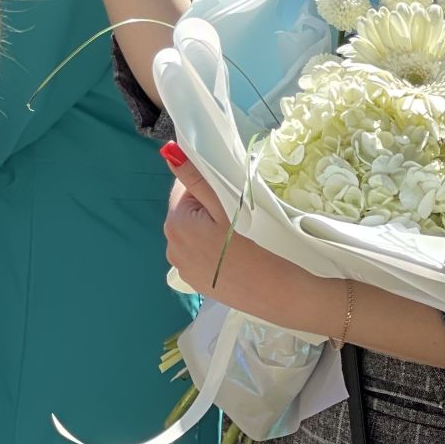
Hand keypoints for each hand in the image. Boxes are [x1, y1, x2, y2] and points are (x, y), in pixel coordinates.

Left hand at [160, 143, 328, 334]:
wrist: (275, 292)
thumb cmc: (251, 244)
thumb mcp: (224, 205)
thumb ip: (195, 178)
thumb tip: (169, 151)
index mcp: (175, 223)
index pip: (183, 191)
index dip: (207, 189)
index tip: (229, 200)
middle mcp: (171, 247)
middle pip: (187, 213)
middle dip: (206, 210)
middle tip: (236, 219)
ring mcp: (182, 268)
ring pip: (193, 233)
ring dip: (208, 230)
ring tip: (236, 239)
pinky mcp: (194, 282)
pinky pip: (198, 254)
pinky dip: (210, 250)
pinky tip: (232, 256)